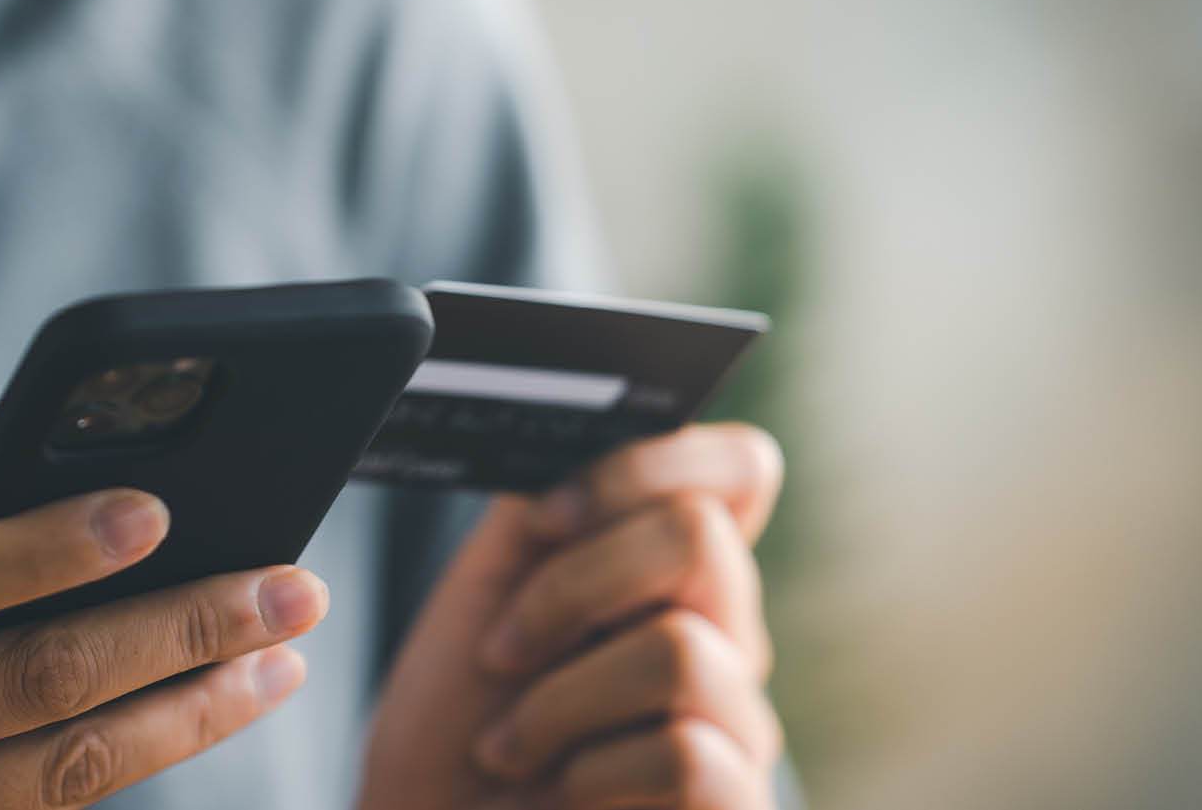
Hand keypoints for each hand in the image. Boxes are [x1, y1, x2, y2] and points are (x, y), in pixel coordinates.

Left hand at [359, 423, 784, 808]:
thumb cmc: (459, 730)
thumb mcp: (485, 595)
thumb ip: (542, 510)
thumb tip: (589, 428)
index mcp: (672, 573)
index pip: (738, 467)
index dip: (648, 462)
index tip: (541, 518)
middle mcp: (728, 638)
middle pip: (699, 533)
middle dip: (570, 586)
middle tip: (499, 652)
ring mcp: (742, 726)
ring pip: (681, 649)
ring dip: (558, 701)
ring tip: (509, 747)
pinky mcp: (737, 804)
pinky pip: (686, 754)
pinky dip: (591, 774)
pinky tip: (562, 793)